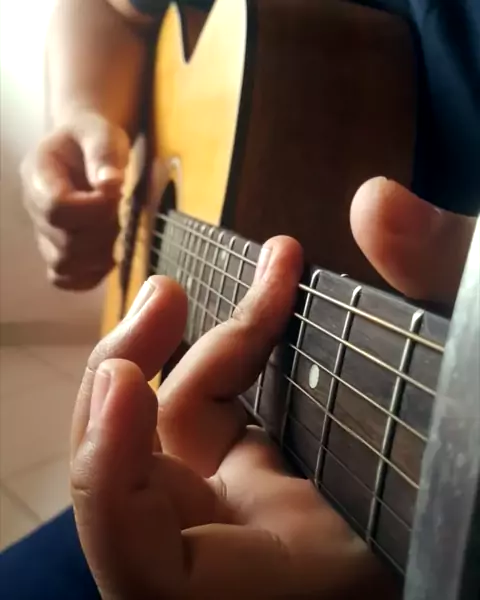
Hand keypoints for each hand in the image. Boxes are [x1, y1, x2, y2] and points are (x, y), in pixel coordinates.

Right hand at [21, 112, 129, 289]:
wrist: (85, 148)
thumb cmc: (94, 138)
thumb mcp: (102, 133)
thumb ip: (104, 154)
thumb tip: (110, 184)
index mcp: (38, 175)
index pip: (56, 208)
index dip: (93, 210)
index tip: (116, 194)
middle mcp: (34, 209)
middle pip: (64, 242)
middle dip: (103, 232)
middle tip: (121, 212)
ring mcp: (44, 234)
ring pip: (64, 265)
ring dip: (100, 255)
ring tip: (117, 231)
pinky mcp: (59, 252)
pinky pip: (67, 279)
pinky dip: (92, 274)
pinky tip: (110, 252)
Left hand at [70, 181, 474, 598]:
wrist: (464, 479)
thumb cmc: (471, 465)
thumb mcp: (463, 391)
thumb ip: (433, 287)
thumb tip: (381, 204)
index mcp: (278, 579)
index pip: (151, 569)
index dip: (114, 481)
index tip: (126, 377)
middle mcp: (243, 551)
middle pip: (125, 490)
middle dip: (122, 389)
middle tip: (166, 297)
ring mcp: (239, 511)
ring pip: (160, 439)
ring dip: (173, 352)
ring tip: (200, 283)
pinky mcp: (245, 473)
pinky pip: (202, 411)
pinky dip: (224, 350)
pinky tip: (268, 292)